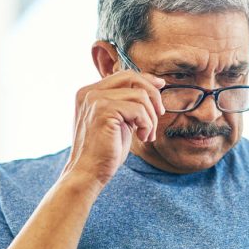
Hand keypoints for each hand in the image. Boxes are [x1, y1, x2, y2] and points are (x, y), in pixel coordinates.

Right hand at [63, 70, 164, 186]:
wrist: (88, 173)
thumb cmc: (104, 151)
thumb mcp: (118, 121)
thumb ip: (127, 103)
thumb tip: (153, 86)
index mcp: (89, 92)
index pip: (123, 75)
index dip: (145, 79)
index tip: (161, 86)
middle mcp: (89, 92)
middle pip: (132, 77)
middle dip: (153, 94)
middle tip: (160, 114)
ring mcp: (95, 100)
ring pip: (139, 95)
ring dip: (151, 117)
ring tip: (147, 135)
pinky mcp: (103, 110)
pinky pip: (139, 109)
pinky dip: (147, 124)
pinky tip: (142, 137)